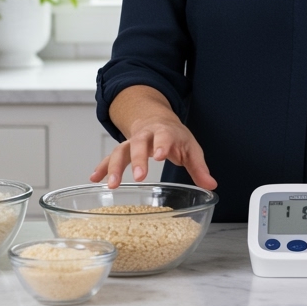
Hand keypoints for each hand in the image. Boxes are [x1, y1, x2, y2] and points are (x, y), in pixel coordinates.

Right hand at [88, 114, 217, 190]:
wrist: (158, 120)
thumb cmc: (176, 137)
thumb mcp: (191, 149)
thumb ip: (199, 168)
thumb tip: (211, 185)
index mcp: (166, 132)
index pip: (164, 136)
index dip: (161, 144)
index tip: (159, 155)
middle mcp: (146, 136)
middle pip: (139, 144)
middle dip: (138, 160)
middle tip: (139, 176)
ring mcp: (132, 142)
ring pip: (120, 151)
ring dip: (114, 167)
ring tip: (111, 185)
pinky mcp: (123, 150)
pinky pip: (110, 158)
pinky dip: (102, 167)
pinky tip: (94, 178)